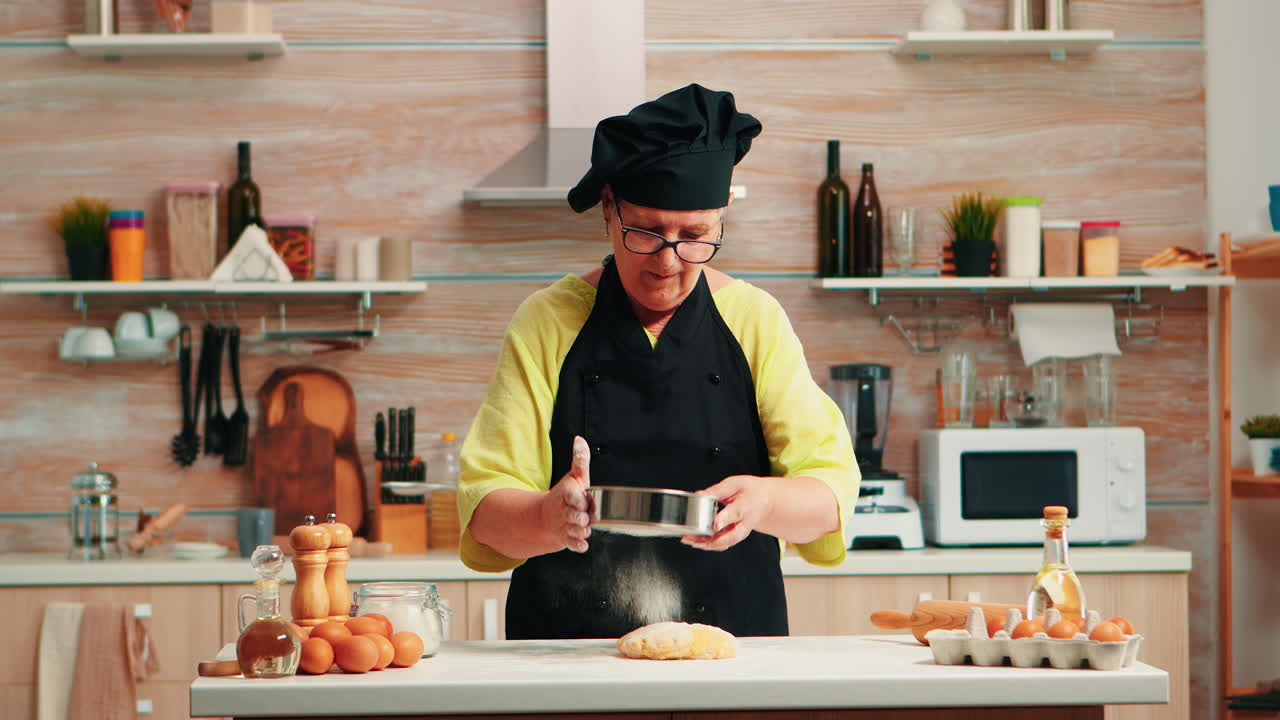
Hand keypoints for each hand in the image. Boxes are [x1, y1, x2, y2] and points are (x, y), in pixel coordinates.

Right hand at [541, 435, 591, 552]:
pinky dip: (579, 544)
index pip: (572, 497)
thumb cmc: (566, 495)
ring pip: (578, 531)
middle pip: (576, 517)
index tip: (583, 499)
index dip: (579, 499)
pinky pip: (574, 544)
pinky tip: (581, 540)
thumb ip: (580, 460)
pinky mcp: (567, 538)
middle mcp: (565, 512)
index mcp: (567, 495)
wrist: (546, 517)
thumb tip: (580, 440)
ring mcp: (565, 526)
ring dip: (584, 529)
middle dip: (583, 517)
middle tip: (586, 513)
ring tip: (584, 523)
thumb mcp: (574, 476)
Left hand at [681, 474, 773, 551]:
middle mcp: (744, 524)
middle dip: (709, 540)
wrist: (766, 502)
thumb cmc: (751, 491)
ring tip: (689, 540)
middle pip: (729, 537)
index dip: (723, 520)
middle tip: (692, 537)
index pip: (735, 515)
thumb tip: (699, 495)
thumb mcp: (735, 484)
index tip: (714, 524)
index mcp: (745, 506)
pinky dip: (708, 545)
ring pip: (724, 544)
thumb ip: (717, 490)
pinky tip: (696, 542)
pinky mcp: (736, 537)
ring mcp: (741, 533)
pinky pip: (722, 545)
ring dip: (705, 544)